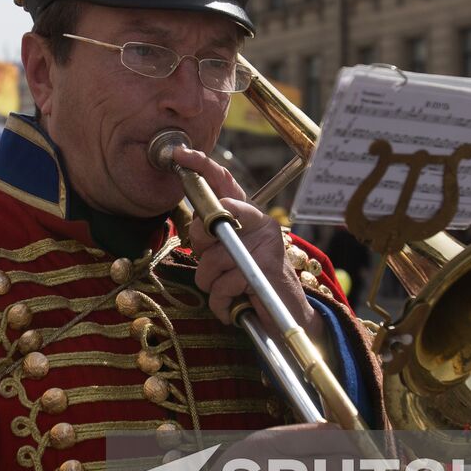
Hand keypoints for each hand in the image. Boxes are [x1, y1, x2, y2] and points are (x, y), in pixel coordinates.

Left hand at [171, 146, 322, 344]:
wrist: (288, 315)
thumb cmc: (251, 282)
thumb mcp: (229, 254)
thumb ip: (213, 237)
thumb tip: (195, 225)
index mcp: (249, 216)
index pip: (225, 183)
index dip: (202, 167)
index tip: (181, 155)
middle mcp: (260, 223)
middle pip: (208, 224)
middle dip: (200, 250)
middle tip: (212, 267)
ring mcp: (266, 245)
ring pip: (211, 261)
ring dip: (211, 285)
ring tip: (227, 291)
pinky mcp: (267, 269)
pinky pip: (224, 285)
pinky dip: (222, 304)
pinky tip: (234, 306)